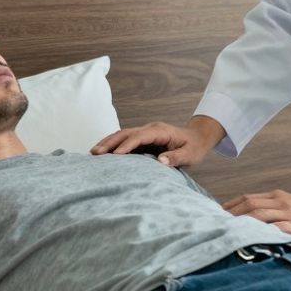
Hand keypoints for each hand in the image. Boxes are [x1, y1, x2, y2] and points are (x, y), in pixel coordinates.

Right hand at [91, 117, 222, 167]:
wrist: (197, 137)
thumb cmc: (194, 147)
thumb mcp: (190, 154)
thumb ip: (176, 158)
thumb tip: (161, 161)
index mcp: (160, 131)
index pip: (140, 136)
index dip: (127, 145)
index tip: (115, 155)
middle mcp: (150, 129)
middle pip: (126, 133)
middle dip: (110, 142)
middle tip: (95, 153)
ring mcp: (145, 133)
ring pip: (122, 135)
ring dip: (107, 143)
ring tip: (93, 153)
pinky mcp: (142, 139)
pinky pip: (124, 140)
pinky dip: (112, 145)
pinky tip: (102, 153)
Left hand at [222, 189, 290, 245]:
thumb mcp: (288, 208)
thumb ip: (270, 211)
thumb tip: (246, 221)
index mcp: (277, 197)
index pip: (247, 198)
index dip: (230, 206)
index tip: (216, 215)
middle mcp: (281, 202)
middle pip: (250, 204)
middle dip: (231, 214)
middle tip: (216, 224)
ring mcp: (289, 213)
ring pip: (259, 214)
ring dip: (242, 222)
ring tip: (228, 231)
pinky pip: (276, 228)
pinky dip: (261, 232)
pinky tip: (250, 238)